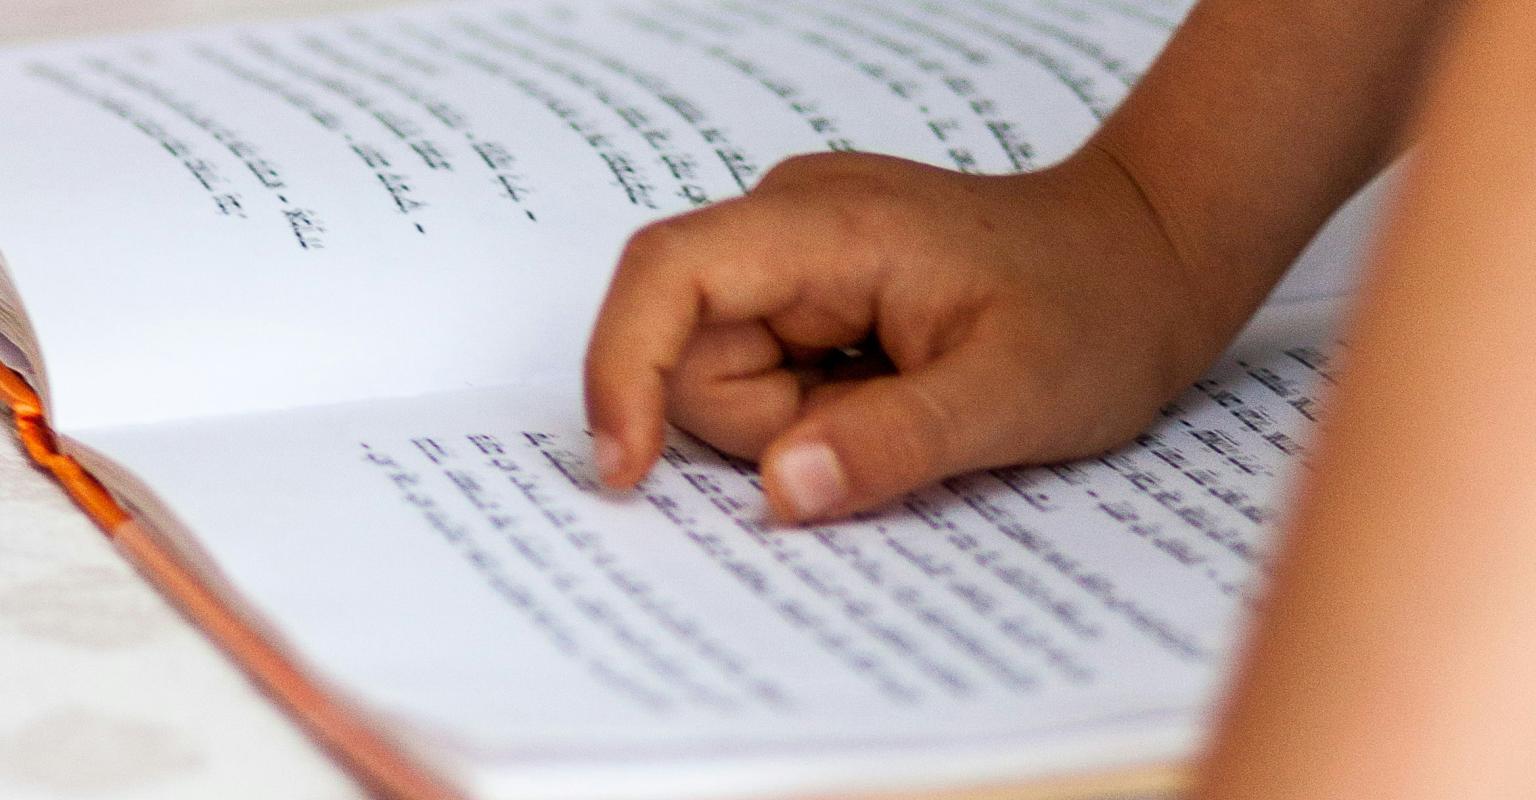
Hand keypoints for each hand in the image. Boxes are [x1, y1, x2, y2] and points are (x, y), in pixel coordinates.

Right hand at [584, 147, 1229, 520]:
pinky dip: (815, 410)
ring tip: (905, 404)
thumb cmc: (1097, 306)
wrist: (1143, 258)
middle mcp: (791, 222)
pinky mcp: (810, 287)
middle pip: (692, 351)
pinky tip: (893, 392)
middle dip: (770, 425)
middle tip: (885, 424)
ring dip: (800, 422)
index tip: (628, 473)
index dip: (624, 370)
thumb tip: (777, 492)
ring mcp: (797, 255)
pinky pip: (765, 372)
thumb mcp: (1014, 395)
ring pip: (726, 374)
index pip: (668, 274)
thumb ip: (894, 442)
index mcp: (826, 224)